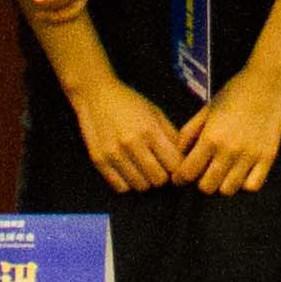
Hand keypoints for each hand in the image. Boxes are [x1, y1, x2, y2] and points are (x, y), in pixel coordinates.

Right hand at [62, 66, 188, 193]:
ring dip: (146, 180)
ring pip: (141, 186)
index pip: (174, 165)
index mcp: (149, 129)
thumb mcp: (155, 112)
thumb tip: (184, 159)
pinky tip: (129, 170)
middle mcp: (131, 143)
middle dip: (163, 174)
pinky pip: (121, 187)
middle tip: (158, 166)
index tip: (173, 163)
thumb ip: (171, 135)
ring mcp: (113, 154)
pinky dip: (128, 183)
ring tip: (143, 167)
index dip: (177, 166)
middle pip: (159, 180)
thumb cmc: (130, 102)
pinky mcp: (99, 161)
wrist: (96, 94)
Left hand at [175, 57, 280, 194]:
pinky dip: (244, 184)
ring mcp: (251, 156)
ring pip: (228, 190)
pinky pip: (252, 186)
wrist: (269, 80)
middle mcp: (229, 150)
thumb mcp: (208, 108)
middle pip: (207, 187)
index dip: (180, 178)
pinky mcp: (268, 157)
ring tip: (222, 172)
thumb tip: (178, 154)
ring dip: (222, 184)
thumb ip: (190, 132)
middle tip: (203, 172)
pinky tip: (241, 172)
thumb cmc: (235, 91)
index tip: (181, 177)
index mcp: (211, 137)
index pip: (188, 173)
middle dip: (200, 182)